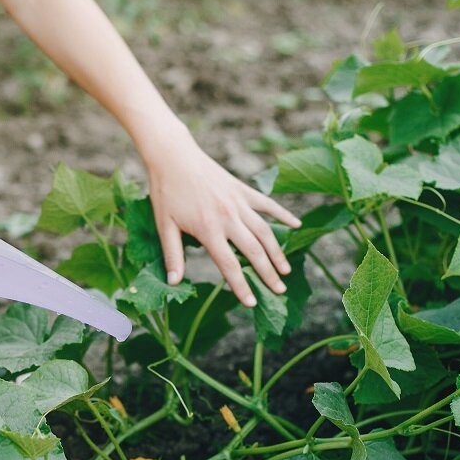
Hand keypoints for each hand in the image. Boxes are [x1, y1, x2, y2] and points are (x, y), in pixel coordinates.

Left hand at [146, 140, 302, 306]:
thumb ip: (173, 255)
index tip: (251, 303)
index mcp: (208, 229)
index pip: (229, 265)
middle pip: (254, 252)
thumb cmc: (166, 192)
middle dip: (268, 274)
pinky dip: (283, 215)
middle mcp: (228, 217)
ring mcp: (238, 203)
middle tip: (279, 291)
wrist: (173, 156)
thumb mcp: (164, 226)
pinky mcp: (243, 190)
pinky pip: (268, 205)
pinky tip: (296, 226)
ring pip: (265, 231)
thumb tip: (174, 282)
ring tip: (286, 270)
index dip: (241, 286)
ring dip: (277, 252)